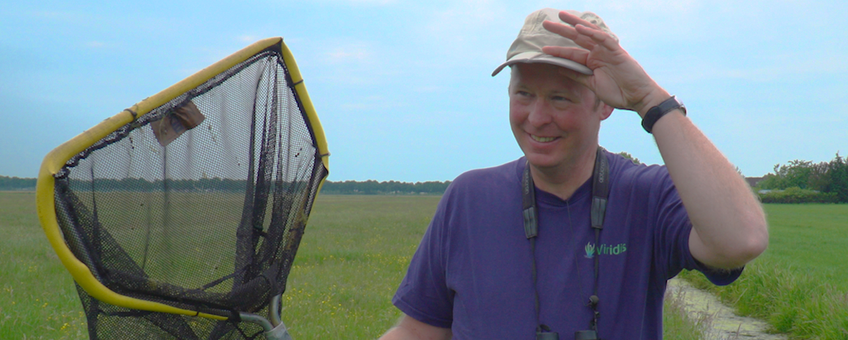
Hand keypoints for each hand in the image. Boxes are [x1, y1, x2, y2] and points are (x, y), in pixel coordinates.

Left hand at [541, 11, 668, 116]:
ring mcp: (607, 51)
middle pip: (577, 38)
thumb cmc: (618, 92)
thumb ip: (577, 75)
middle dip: (562, 30)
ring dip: (575, 24)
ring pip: (589, 33)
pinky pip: (604, 39)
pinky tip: (580, 28)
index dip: (558, 50)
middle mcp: (598, 53)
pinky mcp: (617, 52)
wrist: (637, 98)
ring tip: (562, 17)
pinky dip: (592, 33)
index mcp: (592, 61)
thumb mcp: (592, 84)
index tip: (543, 49)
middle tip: (546, 23)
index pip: (572, 53)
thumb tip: (559, 68)